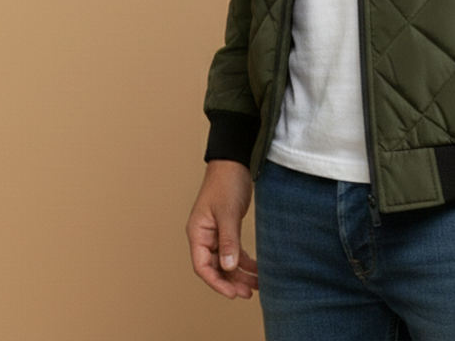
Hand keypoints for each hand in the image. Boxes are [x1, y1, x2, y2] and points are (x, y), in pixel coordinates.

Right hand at [186, 159, 258, 299]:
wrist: (235, 162)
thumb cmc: (226, 182)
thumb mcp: (228, 212)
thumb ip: (228, 240)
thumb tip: (229, 267)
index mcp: (197, 233)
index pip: (202, 266)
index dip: (216, 282)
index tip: (232, 293)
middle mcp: (204, 236)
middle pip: (214, 267)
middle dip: (231, 281)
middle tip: (247, 293)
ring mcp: (216, 233)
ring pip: (226, 261)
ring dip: (239, 273)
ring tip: (256, 285)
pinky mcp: (228, 228)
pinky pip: (234, 251)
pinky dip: (244, 261)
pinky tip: (257, 268)